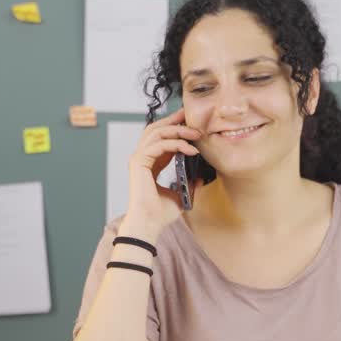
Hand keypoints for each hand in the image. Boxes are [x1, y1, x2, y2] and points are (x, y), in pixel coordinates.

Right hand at [125, 108, 202, 235]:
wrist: (149, 224)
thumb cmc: (160, 214)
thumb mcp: (180, 195)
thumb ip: (188, 184)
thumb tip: (201, 178)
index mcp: (150, 163)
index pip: (161, 138)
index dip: (174, 127)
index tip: (190, 122)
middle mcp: (142, 158)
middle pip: (155, 129)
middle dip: (174, 120)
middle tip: (190, 116)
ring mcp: (139, 159)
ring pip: (156, 132)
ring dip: (178, 130)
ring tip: (196, 134)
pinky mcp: (139, 162)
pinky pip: (158, 145)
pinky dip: (176, 144)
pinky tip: (190, 150)